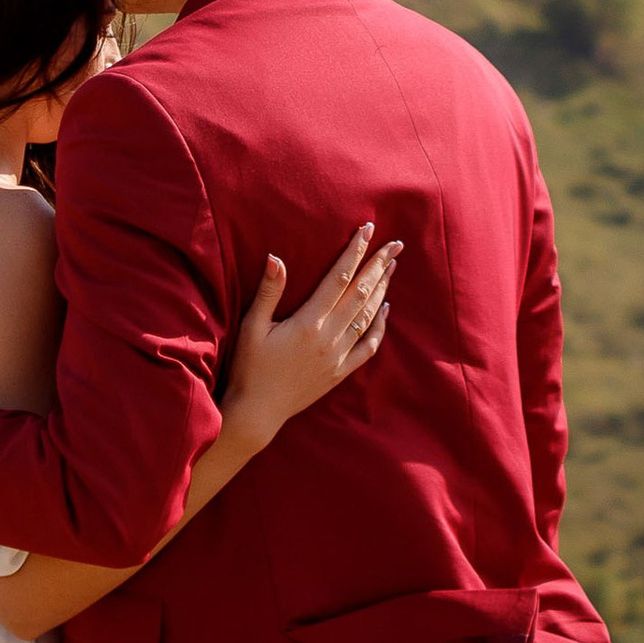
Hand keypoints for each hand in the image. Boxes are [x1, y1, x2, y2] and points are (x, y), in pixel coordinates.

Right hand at [219, 221, 400, 452]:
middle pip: (361, 293)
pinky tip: (386, 310)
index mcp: (308, 323)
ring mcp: (338, 356)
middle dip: (378, 265)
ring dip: (382, 289)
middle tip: (394, 243)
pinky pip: (369, 347)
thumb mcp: (251, 327)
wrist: (257, 412)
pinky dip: (380, 327)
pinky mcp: (340, 372)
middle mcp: (329, 337)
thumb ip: (268, 292)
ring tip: (392, 267)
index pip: (339, 278)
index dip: (354, 252)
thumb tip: (276, 257)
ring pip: (368, 316)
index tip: (367, 230)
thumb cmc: (249, 368)